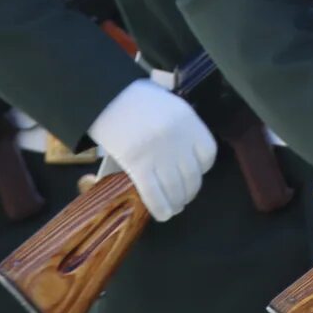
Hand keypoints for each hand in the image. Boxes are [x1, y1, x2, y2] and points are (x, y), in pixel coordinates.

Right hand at [89, 79, 218, 221]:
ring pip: (175, 189)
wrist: (104, 97)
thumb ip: (180, 125)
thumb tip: (185, 153)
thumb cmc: (135, 98)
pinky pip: (153, 194)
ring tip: (174, 207)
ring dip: (177, 203)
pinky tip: (163, 214)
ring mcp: (158, 153)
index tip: (196, 173)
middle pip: (192, 176)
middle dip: (189, 192)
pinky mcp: (137, 165)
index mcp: (187, 120)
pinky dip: (160, 208)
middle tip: (184, 198)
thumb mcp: (167, 103)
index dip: (203, 169)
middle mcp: (177, 138)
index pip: (208, 154)